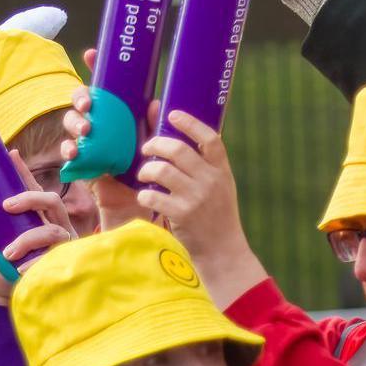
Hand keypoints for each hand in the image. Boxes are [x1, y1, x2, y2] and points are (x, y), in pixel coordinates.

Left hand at [0, 150, 74, 263]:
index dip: (24, 172)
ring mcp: (65, 243)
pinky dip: (35, 263)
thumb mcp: (3, 240)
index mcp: (43, 216)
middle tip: (5, 206)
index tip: (11, 155)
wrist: (26, 291)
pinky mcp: (66, 262)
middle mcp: (58, 225)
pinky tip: (20, 270)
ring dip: (27, 240)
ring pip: (52, 232)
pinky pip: (54, 258)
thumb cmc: (15, 262)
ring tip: (7, 253)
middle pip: (52, 200)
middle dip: (30, 199)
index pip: (35, 190)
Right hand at [59, 56, 161, 168]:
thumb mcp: (153, 143)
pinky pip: (67, 150)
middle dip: (80, 98)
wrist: (136, 201)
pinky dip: (68, 149)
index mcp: (116, 114)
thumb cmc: (146, 169)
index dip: (95, 67)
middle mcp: (99, 123)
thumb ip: (152, 125)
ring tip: (84, 131)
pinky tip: (73, 152)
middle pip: (81, 101)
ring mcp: (86, 141)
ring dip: (74, 122)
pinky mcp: (79, 160)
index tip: (91, 54)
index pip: (104, 86)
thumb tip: (156, 103)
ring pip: (70, 122)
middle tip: (89, 106)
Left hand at [135, 112, 267, 305]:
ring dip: (146, 169)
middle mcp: (211, 181)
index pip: (210, 138)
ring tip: (143, 174)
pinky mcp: (181, 214)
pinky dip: (144, 194)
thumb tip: (185, 140)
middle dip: (155, 144)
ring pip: (161, 171)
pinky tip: (145, 195)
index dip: (190, 123)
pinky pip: (152, 195)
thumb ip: (208, 166)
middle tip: (146, 148)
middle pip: (178, 150)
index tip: (173, 114)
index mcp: (222, 170)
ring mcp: (196, 198)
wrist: (222, 250)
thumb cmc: (217, 215)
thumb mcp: (221, 187)